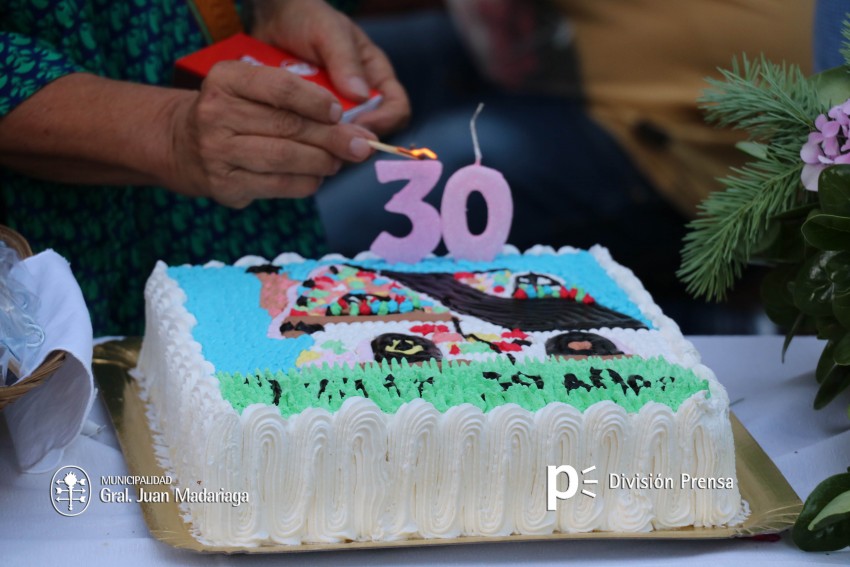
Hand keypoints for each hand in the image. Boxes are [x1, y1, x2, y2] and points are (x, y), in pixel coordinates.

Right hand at [167, 60, 376, 207]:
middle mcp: (216, 113)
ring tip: (336, 162)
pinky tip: (315, 178)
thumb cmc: (235, 113)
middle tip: (361, 146)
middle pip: (288, 126)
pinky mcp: (224, 185)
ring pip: (284, 158)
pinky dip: (305, 183)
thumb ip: (295, 100)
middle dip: (332, 138)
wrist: (182, 143)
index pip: (281, 88)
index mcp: (227, 79)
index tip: (340, 114)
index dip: (316, 102)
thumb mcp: (253, 90)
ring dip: (321, 162)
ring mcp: (217, 152)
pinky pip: (277, 185)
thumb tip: (353, 128)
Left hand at [252, 0, 409, 135]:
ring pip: (339, 140)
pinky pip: (312, 137)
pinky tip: (288, 129)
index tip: (358, 125)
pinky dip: (303, 136)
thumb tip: (361, 96)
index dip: (383, 121)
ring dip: (324, 139)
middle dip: (350, 137)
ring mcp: (333, 112)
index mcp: (376, 77)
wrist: (272, 19)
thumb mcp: (329, 31)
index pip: (396, 109)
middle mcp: (359, 100)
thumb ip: (345, 60)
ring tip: (304, 132)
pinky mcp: (310, 119)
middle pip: (367, 132)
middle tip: (327, 137)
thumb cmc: (308, 17)